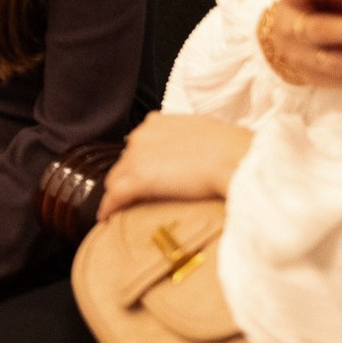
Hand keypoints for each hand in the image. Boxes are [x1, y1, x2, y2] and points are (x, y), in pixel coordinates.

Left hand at [96, 114, 253, 220]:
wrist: (234, 158)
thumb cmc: (231, 149)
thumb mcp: (204, 134)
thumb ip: (189, 141)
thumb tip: (196, 154)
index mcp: (156, 123)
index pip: (138, 146)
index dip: (141, 163)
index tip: (147, 176)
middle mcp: (141, 136)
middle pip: (124, 163)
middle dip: (128, 179)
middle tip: (137, 198)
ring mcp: (136, 157)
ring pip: (116, 180)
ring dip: (118, 194)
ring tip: (122, 211)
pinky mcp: (136, 179)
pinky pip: (114, 197)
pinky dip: (108, 209)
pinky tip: (107, 219)